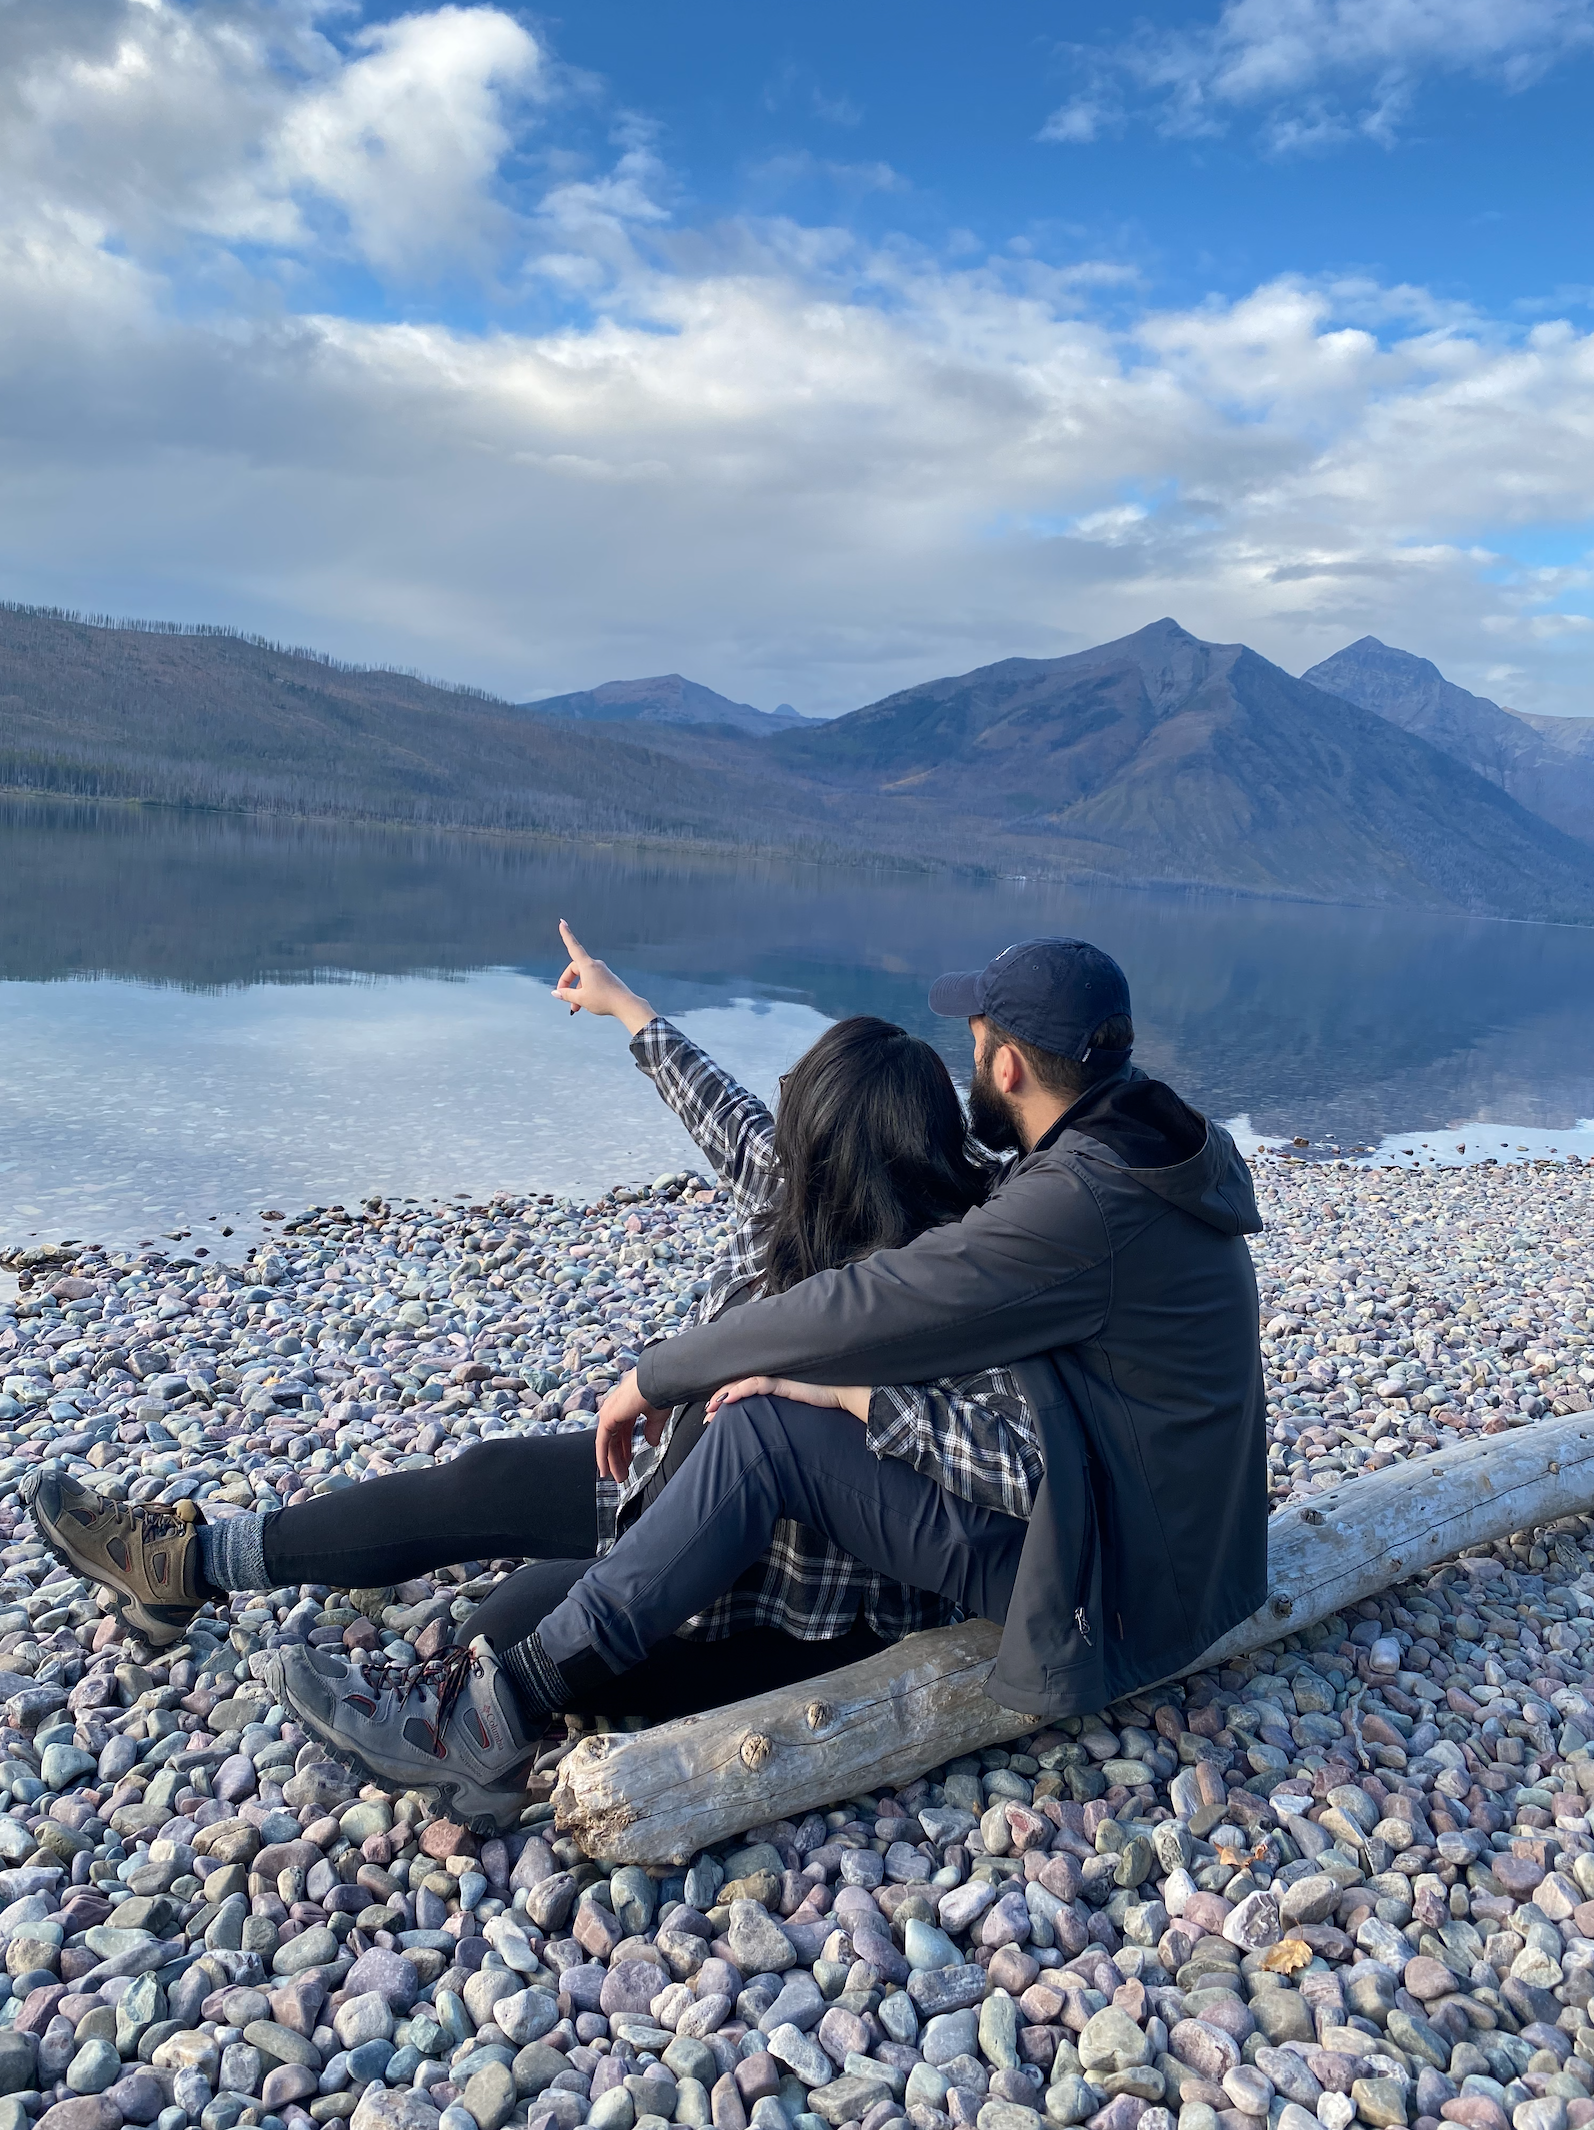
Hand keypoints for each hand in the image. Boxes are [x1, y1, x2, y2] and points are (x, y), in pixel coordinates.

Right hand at [553, 921, 656, 1036]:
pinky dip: (585, 992)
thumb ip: (566, 994)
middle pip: (574, 970)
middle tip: (564, 997)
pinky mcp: (607, 978)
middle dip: (568, 984)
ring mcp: (602, 972)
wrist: (626, 1005)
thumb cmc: (603, 1000)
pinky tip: (585, 1005)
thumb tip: (556, 993)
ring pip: (583, 979)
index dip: (566, 935)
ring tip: (575, 1008)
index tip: (562, 922)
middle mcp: (595, 965)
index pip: (573, 946)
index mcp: (587, 965)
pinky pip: (591, 982)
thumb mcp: (581, 999)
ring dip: (577, 992)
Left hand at [595, 1368, 670, 1481]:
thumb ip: (652, 1430)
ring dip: (612, 1461)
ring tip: (618, 1477)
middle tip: (623, 1473)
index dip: (626, 1446)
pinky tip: (605, 1470)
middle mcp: (616, 1408)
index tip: (629, 1460)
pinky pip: (602, 1442)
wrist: (658, 1381)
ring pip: (608, 1442)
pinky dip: (602, 1456)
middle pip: (615, 1438)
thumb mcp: (657, 1416)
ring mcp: (610, 1412)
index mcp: (628, 1405)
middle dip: (619, 1457)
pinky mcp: (608, 1418)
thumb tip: (652, 1443)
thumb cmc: (660, 1393)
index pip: (623, 1430)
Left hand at [707, 1376, 871, 1421]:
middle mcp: (774, 1380)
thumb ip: (781, 1418)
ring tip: (710, 1410)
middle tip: (707, 1415)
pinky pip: (756, 1384)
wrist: (846, 1395)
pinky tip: (727, 1399)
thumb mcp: (796, 1413)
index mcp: (775, 1386)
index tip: (714, 1414)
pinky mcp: (783, 1381)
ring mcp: (778, 1378)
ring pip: (743, 1384)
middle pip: (739, 1385)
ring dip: (724, 1396)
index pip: (745, 1389)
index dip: (727, 1398)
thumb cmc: (826, 1403)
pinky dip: (739, 1390)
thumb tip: (768, 1437)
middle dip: (720, 1399)